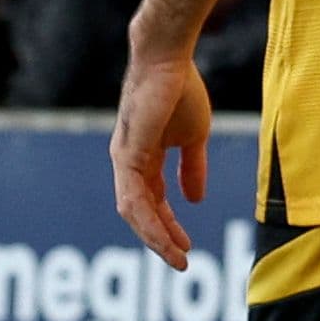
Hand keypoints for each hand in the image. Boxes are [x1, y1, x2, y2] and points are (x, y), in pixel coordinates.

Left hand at [110, 51, 210, 269]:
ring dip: (155, 238)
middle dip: (161, 238)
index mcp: (144, 159)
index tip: (186, 245)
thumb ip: (192, 168)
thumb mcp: (194, 137)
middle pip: (141, 213)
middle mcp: (128, 164)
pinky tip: (165, 236)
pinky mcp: (127, 157)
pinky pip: (135, 200)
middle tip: (181, 260)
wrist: (169, 61)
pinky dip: (150, 222)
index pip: (154, 201)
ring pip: (135, 213)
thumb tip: (196, 199)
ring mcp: (124, 162)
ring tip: (177, 257)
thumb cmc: (180, 91)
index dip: (169, 224)